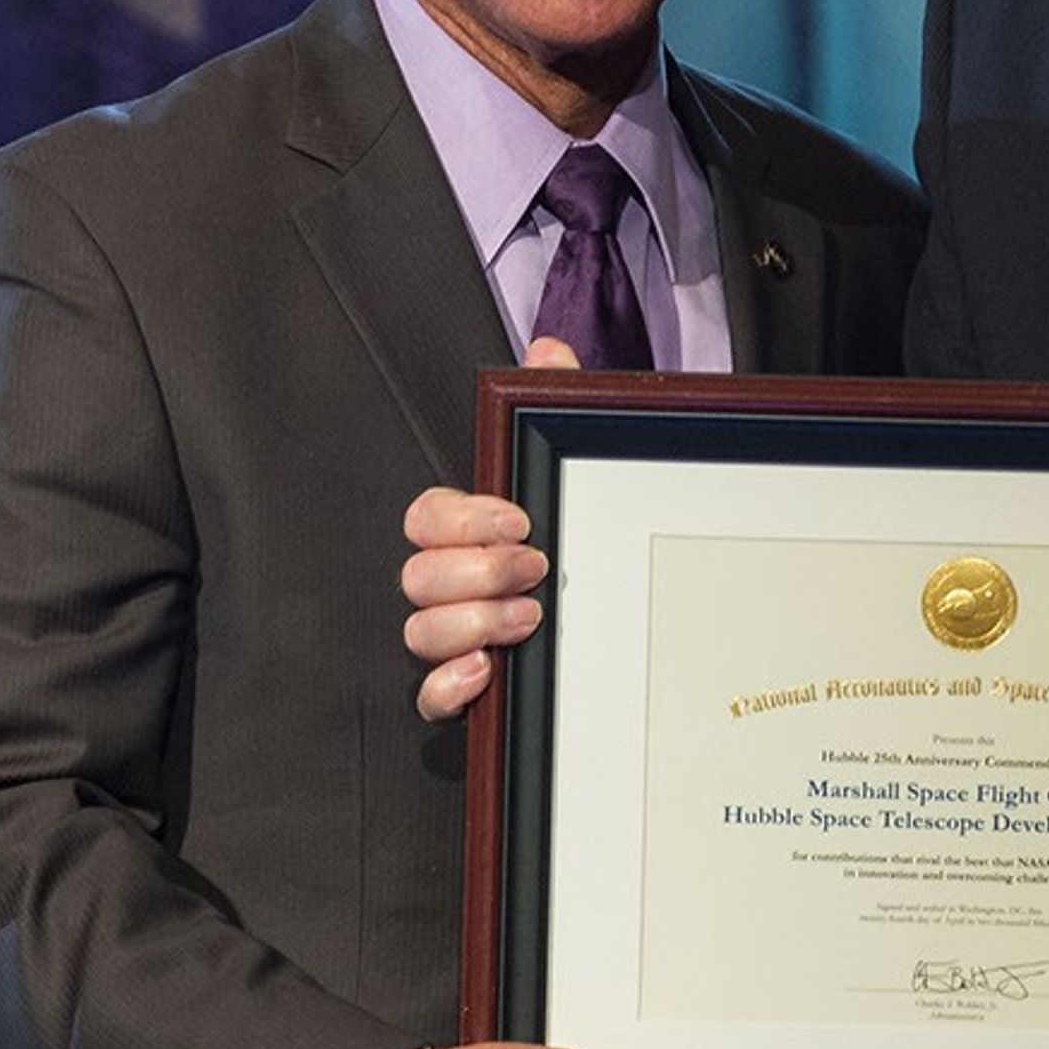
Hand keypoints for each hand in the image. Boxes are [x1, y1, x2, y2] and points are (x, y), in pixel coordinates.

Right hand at [399, 340, 577, 720]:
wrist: (631, 611)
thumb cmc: (587, 533)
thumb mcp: (582, 466)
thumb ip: (560, 402)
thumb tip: (548, 350)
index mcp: (468, 532)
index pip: (426, 517)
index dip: (463, 518)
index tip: (521, 520)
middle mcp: (451, 584)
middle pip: (417, 576)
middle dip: (477, 571)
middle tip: (538, 568)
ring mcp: (455, 636)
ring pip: (418, 632)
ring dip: (471, 623)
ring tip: (531, 618)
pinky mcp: (469, 686)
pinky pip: (428, 698)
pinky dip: (449, 688)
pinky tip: (488, 673)